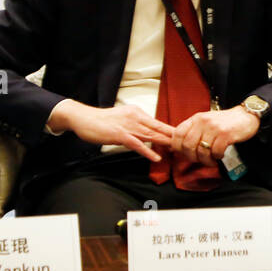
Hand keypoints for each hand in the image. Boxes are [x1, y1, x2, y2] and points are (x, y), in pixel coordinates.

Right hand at [48, 101, 174, 161]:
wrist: (83, 118)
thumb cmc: (103, 121)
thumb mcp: (125, 118)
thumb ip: (138, 124)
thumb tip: (151, 132)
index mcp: (138, 113)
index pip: (158, 122)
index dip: (172, 131)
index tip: (185, 137)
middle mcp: (135, 117)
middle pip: (159, 128)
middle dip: (173, 137)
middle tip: (188, 144)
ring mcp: (128, 126)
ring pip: (151, 135)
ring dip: (165, 143)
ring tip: (178, 150)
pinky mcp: (119, 135)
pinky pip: (137, 144)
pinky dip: (148, 151)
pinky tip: (156, 157)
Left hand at [170, 106, 259, 165]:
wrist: (246, 116)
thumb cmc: (225, 122)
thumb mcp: (206, 122)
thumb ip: (193, 131)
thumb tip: (177, 148)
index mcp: (196, 119)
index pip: (178, 134)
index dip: (177, 147)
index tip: (184, 153)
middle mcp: (203, 122)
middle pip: (188, 145)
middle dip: (192, 157)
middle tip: (199, 159)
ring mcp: (214, 128)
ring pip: (202, 151)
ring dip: (206, 160)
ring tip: (211, 160)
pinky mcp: (226, 134)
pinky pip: (215, 152)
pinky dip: (217, 157)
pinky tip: (220, 155)